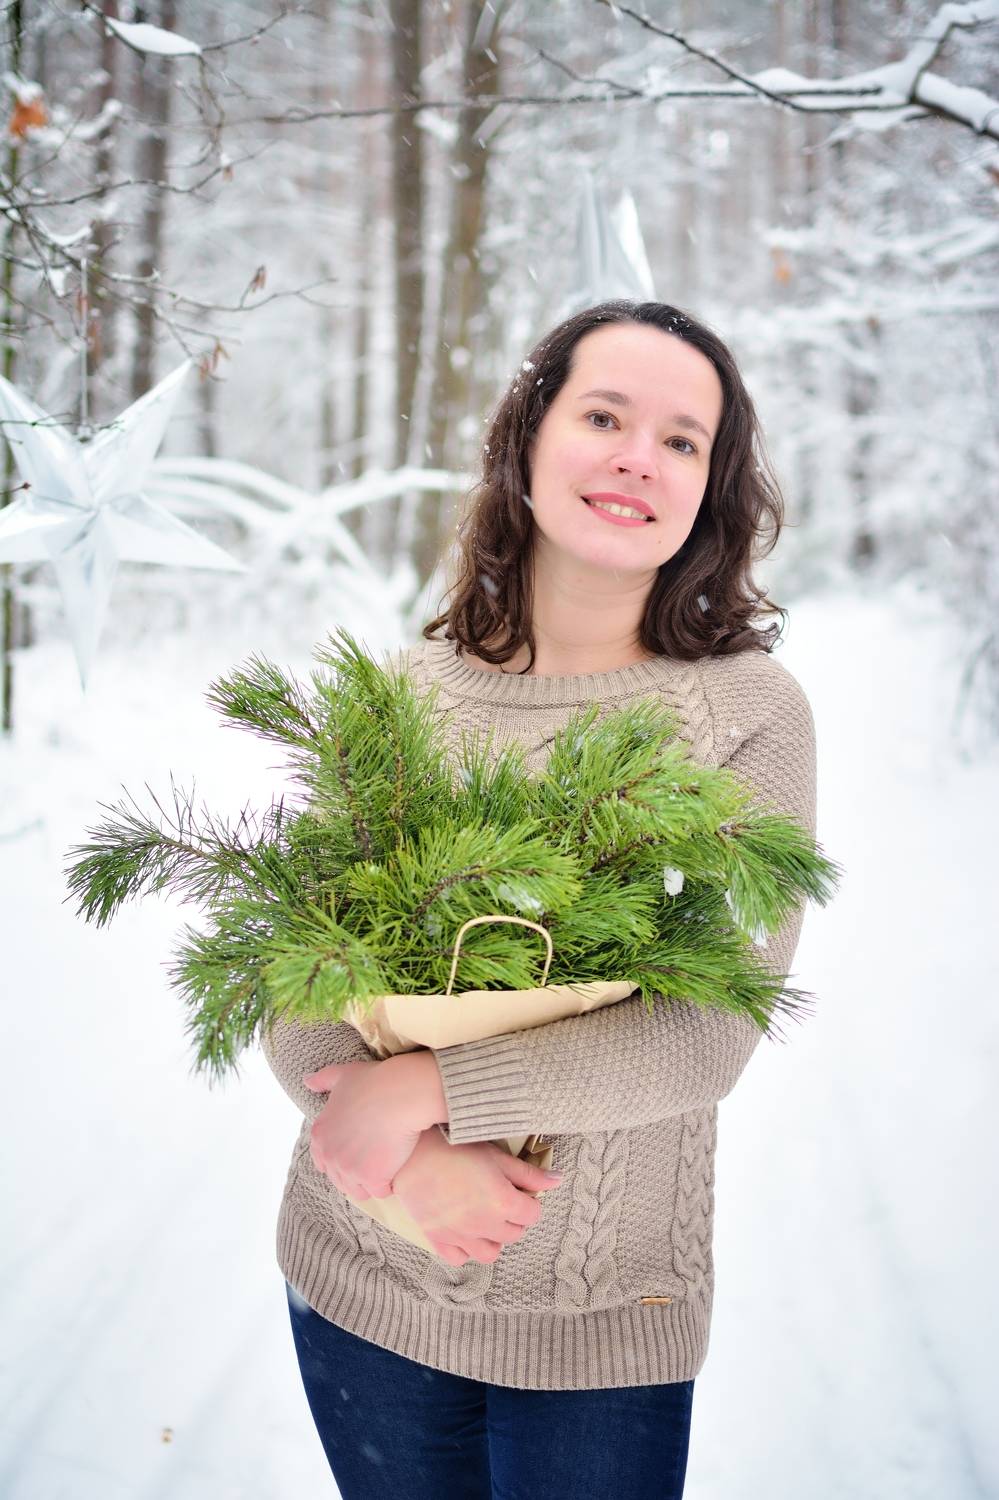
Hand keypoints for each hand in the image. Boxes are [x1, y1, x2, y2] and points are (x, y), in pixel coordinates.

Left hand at [303, 1056, 440, 1199]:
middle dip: (356, 1173)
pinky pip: (380, 1191)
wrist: (399, 1094)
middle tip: (375, 1160)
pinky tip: (397, 1170)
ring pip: (359, 1190)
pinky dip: (389, 1184)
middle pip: (341, 1180)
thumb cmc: (373, 1081)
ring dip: (370, 1183)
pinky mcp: (372, 1178)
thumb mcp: (341, 1074)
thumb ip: (322, 1080)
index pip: (323, 1161)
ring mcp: (350, 1169)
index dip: (341, 1158)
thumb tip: (307, 1082)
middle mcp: (330, 1155)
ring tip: (386, 1169)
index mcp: (320, 1134)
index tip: (357, 1152)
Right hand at [392, 1127, 563, 1265]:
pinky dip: (465, 1250)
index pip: (533, 1215)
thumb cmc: (455, 1147)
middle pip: (514, 1235)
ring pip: (489, 1254)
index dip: (529, 1201)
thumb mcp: (497, 1155)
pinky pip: (458, 1259)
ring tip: (485, 1219)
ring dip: (493, 1239)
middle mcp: (484, 1225)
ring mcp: (460, 1236)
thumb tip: (558, 1180)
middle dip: (513, 1219)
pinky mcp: (437, 1238)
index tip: (519, 1191)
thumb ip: (528, 1174)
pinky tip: (463, 1230)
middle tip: (501, 1200)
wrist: (412, 1152)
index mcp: (503, 1203)